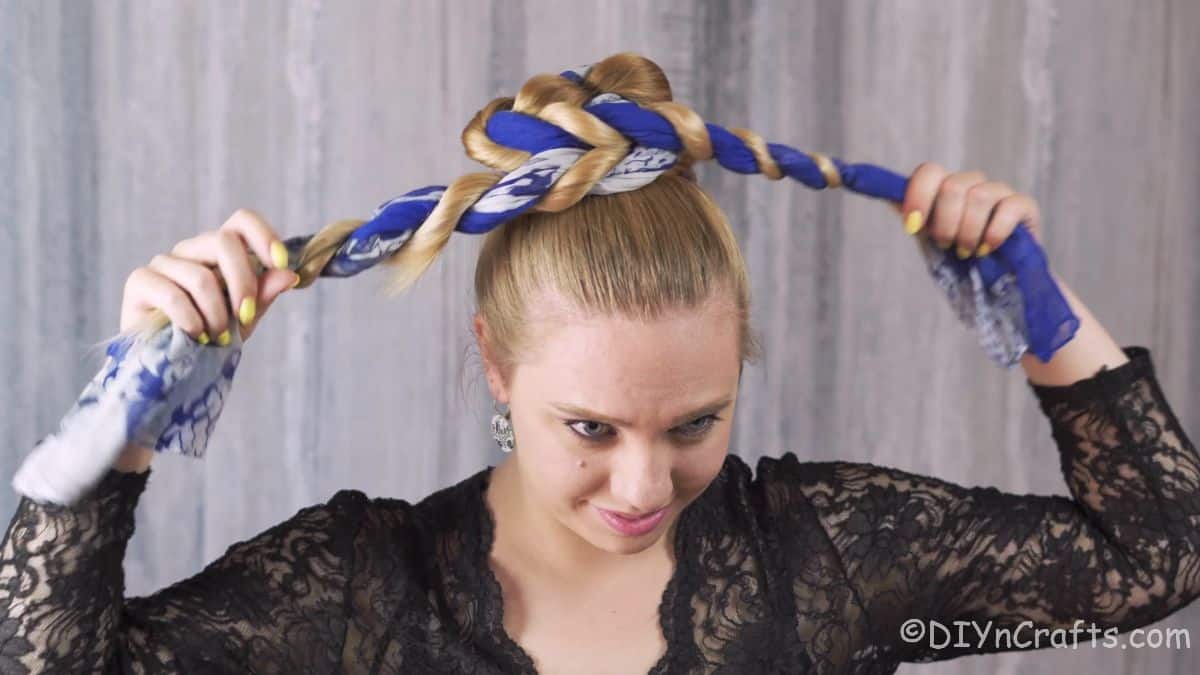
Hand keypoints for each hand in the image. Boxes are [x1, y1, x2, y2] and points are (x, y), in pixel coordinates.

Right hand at [119, 208, 298, 345]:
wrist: (169, 365)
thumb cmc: (209, 337)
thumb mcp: (244, 318)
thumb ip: (263, 295)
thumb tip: (289, 275)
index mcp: (219, 252)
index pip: (241, 221)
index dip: (264, 236)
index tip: (280, 264)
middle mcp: (191, 250)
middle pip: (224, 242)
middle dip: (243, 284)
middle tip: (246, 317)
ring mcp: (163, 263)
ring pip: (201, 277)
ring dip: (217, 314)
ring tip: (218, 337)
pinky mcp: (139, 281)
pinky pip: (173, 295)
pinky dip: (191, 321)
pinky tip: (195, 337)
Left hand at [893, 163, 1043, 257]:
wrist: (992, 285)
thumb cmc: (955, 259)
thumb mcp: (927, 237)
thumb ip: (909, 214)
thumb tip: (878, 191)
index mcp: (944, 188)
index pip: (929, 171)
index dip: (918, 196)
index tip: (912, 227)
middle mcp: (971, 184)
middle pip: (952, 187)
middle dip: (945, 224)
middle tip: (946, 245)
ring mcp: (999, 193)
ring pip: (979, 196)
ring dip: (968, 232)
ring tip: (967, 252)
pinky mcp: (1024, 206)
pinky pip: (1009, 207)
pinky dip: (994, 233)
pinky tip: (988, 249)